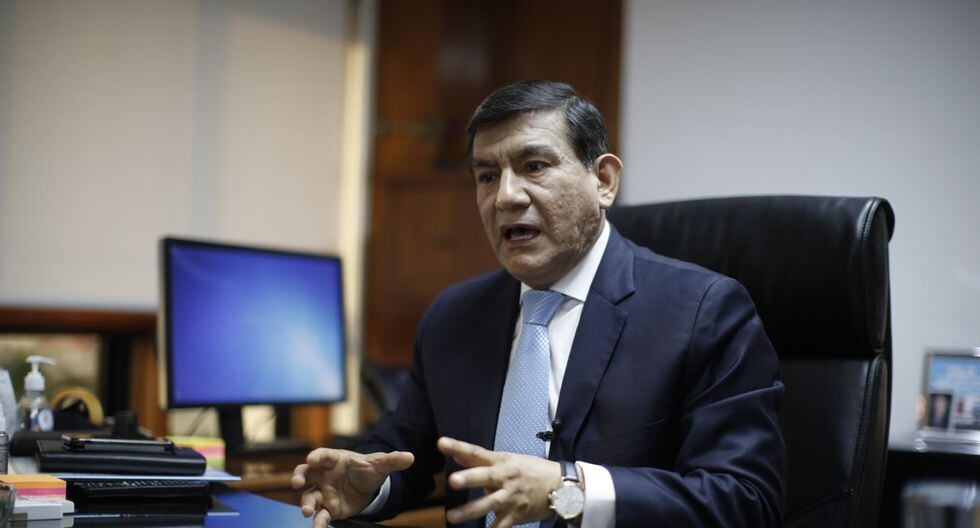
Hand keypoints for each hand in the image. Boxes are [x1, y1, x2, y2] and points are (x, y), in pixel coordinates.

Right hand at [291, 447, 413, 527]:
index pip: (322, 455)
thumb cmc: (368, 471)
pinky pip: (320, 515)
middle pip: (305, 473)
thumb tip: (410, 457)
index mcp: (335, 460)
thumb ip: (392, 460)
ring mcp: (324, 492)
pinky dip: (318, 521)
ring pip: (309, 496)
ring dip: (306, 503)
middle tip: (296, 482)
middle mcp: (324, 475)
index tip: (312, 459)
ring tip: (307, 511)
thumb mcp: (381, 464)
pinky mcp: (329, 508)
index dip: (316, 457)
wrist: (369, 488)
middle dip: (298, 476)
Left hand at [437, 436, 560, 527]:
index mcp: (501, 461)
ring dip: (470, 511)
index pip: (476, 452)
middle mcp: (505, 477)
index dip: (458, 447)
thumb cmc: (532, 470)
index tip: (441, 444)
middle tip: (453, 481)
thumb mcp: (509, 460)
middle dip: (469, 479)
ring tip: (452, 517)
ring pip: (489, 504)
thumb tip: (458, 456)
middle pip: (485, 477)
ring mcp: (511, 497)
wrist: (560, 485)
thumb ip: (483, 461)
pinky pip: (501, 526)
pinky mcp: (517, 514)